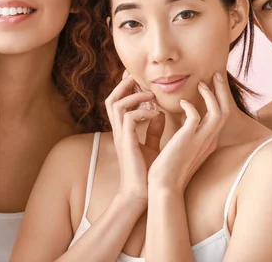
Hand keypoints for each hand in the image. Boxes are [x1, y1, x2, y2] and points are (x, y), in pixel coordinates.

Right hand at [105, 72, 164, 203]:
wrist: (140, 194)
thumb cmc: (146, 173)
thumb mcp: (151, 146)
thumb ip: (153, 130)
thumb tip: (160, 114)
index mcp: (124, 130)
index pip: (118, 102)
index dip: (124, 88)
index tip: (136, 77)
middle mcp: (119, 131)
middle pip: (111, 99)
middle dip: (123, 85)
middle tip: (138, 77)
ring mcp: (121, 137)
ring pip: (116, 104)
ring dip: (134, 96)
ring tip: (151, 97)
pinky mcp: (126, 143)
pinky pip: (128, 118)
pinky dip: (142, 112)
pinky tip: (156, 114)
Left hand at [148, 72, 229, 192]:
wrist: (163, 187)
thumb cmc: (168, 171)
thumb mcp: (181, 149)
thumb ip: (184, 134)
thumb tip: (178, 118)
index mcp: (208, 143)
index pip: (220, 116)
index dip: (218, 99)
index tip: (211, 86)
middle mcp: (210, 141)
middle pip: (225, 110)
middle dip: (221, 91)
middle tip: (215, 75)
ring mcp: (202, 140)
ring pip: (217, 111)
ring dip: (211, 95)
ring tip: (202, 83)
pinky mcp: (189, 139)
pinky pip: (195, 116)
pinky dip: (190, 106)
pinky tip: (181, 103)